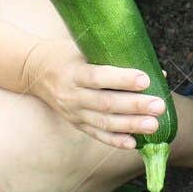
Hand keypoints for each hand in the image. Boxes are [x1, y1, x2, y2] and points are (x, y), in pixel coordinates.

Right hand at [20, 37, 166, 151]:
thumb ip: (115, 57)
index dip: (122, 79)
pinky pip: (96, 134)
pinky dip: (115, 140)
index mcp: (73, 71)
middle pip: (105, 103)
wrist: (34, 71)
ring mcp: (73, 112)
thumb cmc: (67, 54)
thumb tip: (156, 72)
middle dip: (134, 106)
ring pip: (104, 122)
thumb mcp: (85, 48)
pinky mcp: (75, 123)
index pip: (98, 77)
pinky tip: (133, 143)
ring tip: (153, 125)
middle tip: (158, 106)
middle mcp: (71, 94)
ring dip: (130, 125)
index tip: (145, 80)